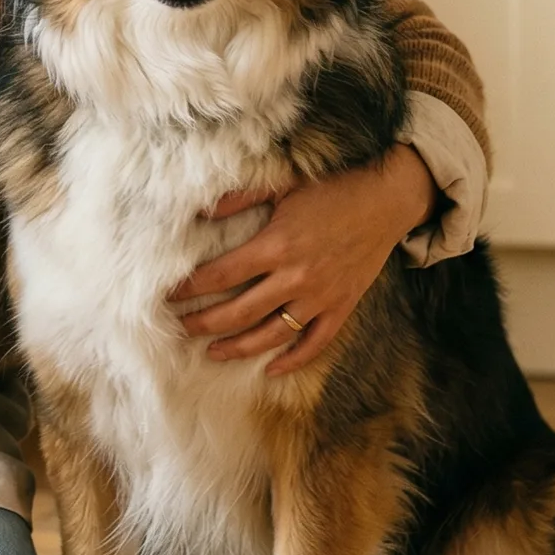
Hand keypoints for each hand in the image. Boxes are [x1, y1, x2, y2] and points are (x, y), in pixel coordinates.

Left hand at [171, 145, 438, 375]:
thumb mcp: (283, 184)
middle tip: (179, 329)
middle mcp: (296, 277)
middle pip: (239, 312)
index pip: (221, 275)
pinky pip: (314, 344)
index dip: (191, 288)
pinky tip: (270, 370)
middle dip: (204, 323)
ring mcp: (320, 297)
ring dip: (238, 348)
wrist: (386, 200)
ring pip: (272, 335)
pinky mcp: (341, 308)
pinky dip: (292, 361)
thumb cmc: (332, 188)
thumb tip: (200, 211)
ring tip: (212, 353)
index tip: (167, 295)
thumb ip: (239, 198)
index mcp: (277, 245)